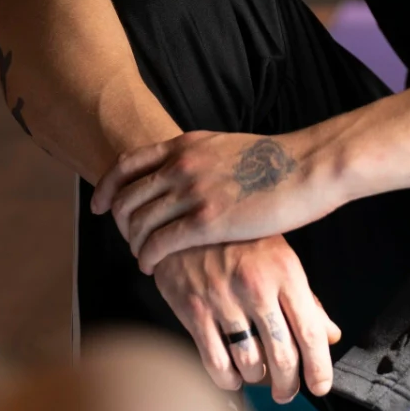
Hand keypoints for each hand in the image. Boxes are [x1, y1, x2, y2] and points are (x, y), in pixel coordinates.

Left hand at [91, 129, 338, 271]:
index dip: (107, 187)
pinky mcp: (207, 220)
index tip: (100, 205)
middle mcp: (182, 164)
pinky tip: (151, 267)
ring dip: (134, 243)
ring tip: (142, 256)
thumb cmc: (280, 162)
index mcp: (187, 144)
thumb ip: (203, 158)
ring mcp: (192, 191)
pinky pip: (160, 242)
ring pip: (139, 222)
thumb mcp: (229, 147)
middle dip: (119, 223)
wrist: (309, 167)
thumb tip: (190, 173)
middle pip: (127, 197)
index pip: (128, 164)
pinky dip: (148, 257)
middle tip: (126, 240)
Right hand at [152, 236, 342, 403]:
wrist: (189, 215)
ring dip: (258, 380)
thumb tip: (330, 334)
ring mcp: (224, 299)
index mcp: (286, 272)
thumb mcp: (281, 257)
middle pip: (283, 355)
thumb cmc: (241, 237)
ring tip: (260, 377)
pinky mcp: (194, 309)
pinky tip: (233, 375)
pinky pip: (215, 362)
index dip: (319, 367)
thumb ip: (307, 298)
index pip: (311, 331)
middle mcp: (257, 287)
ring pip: (250, 363)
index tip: (320, 385)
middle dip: (289, 385)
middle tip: (288, 392)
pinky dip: (227, 378)